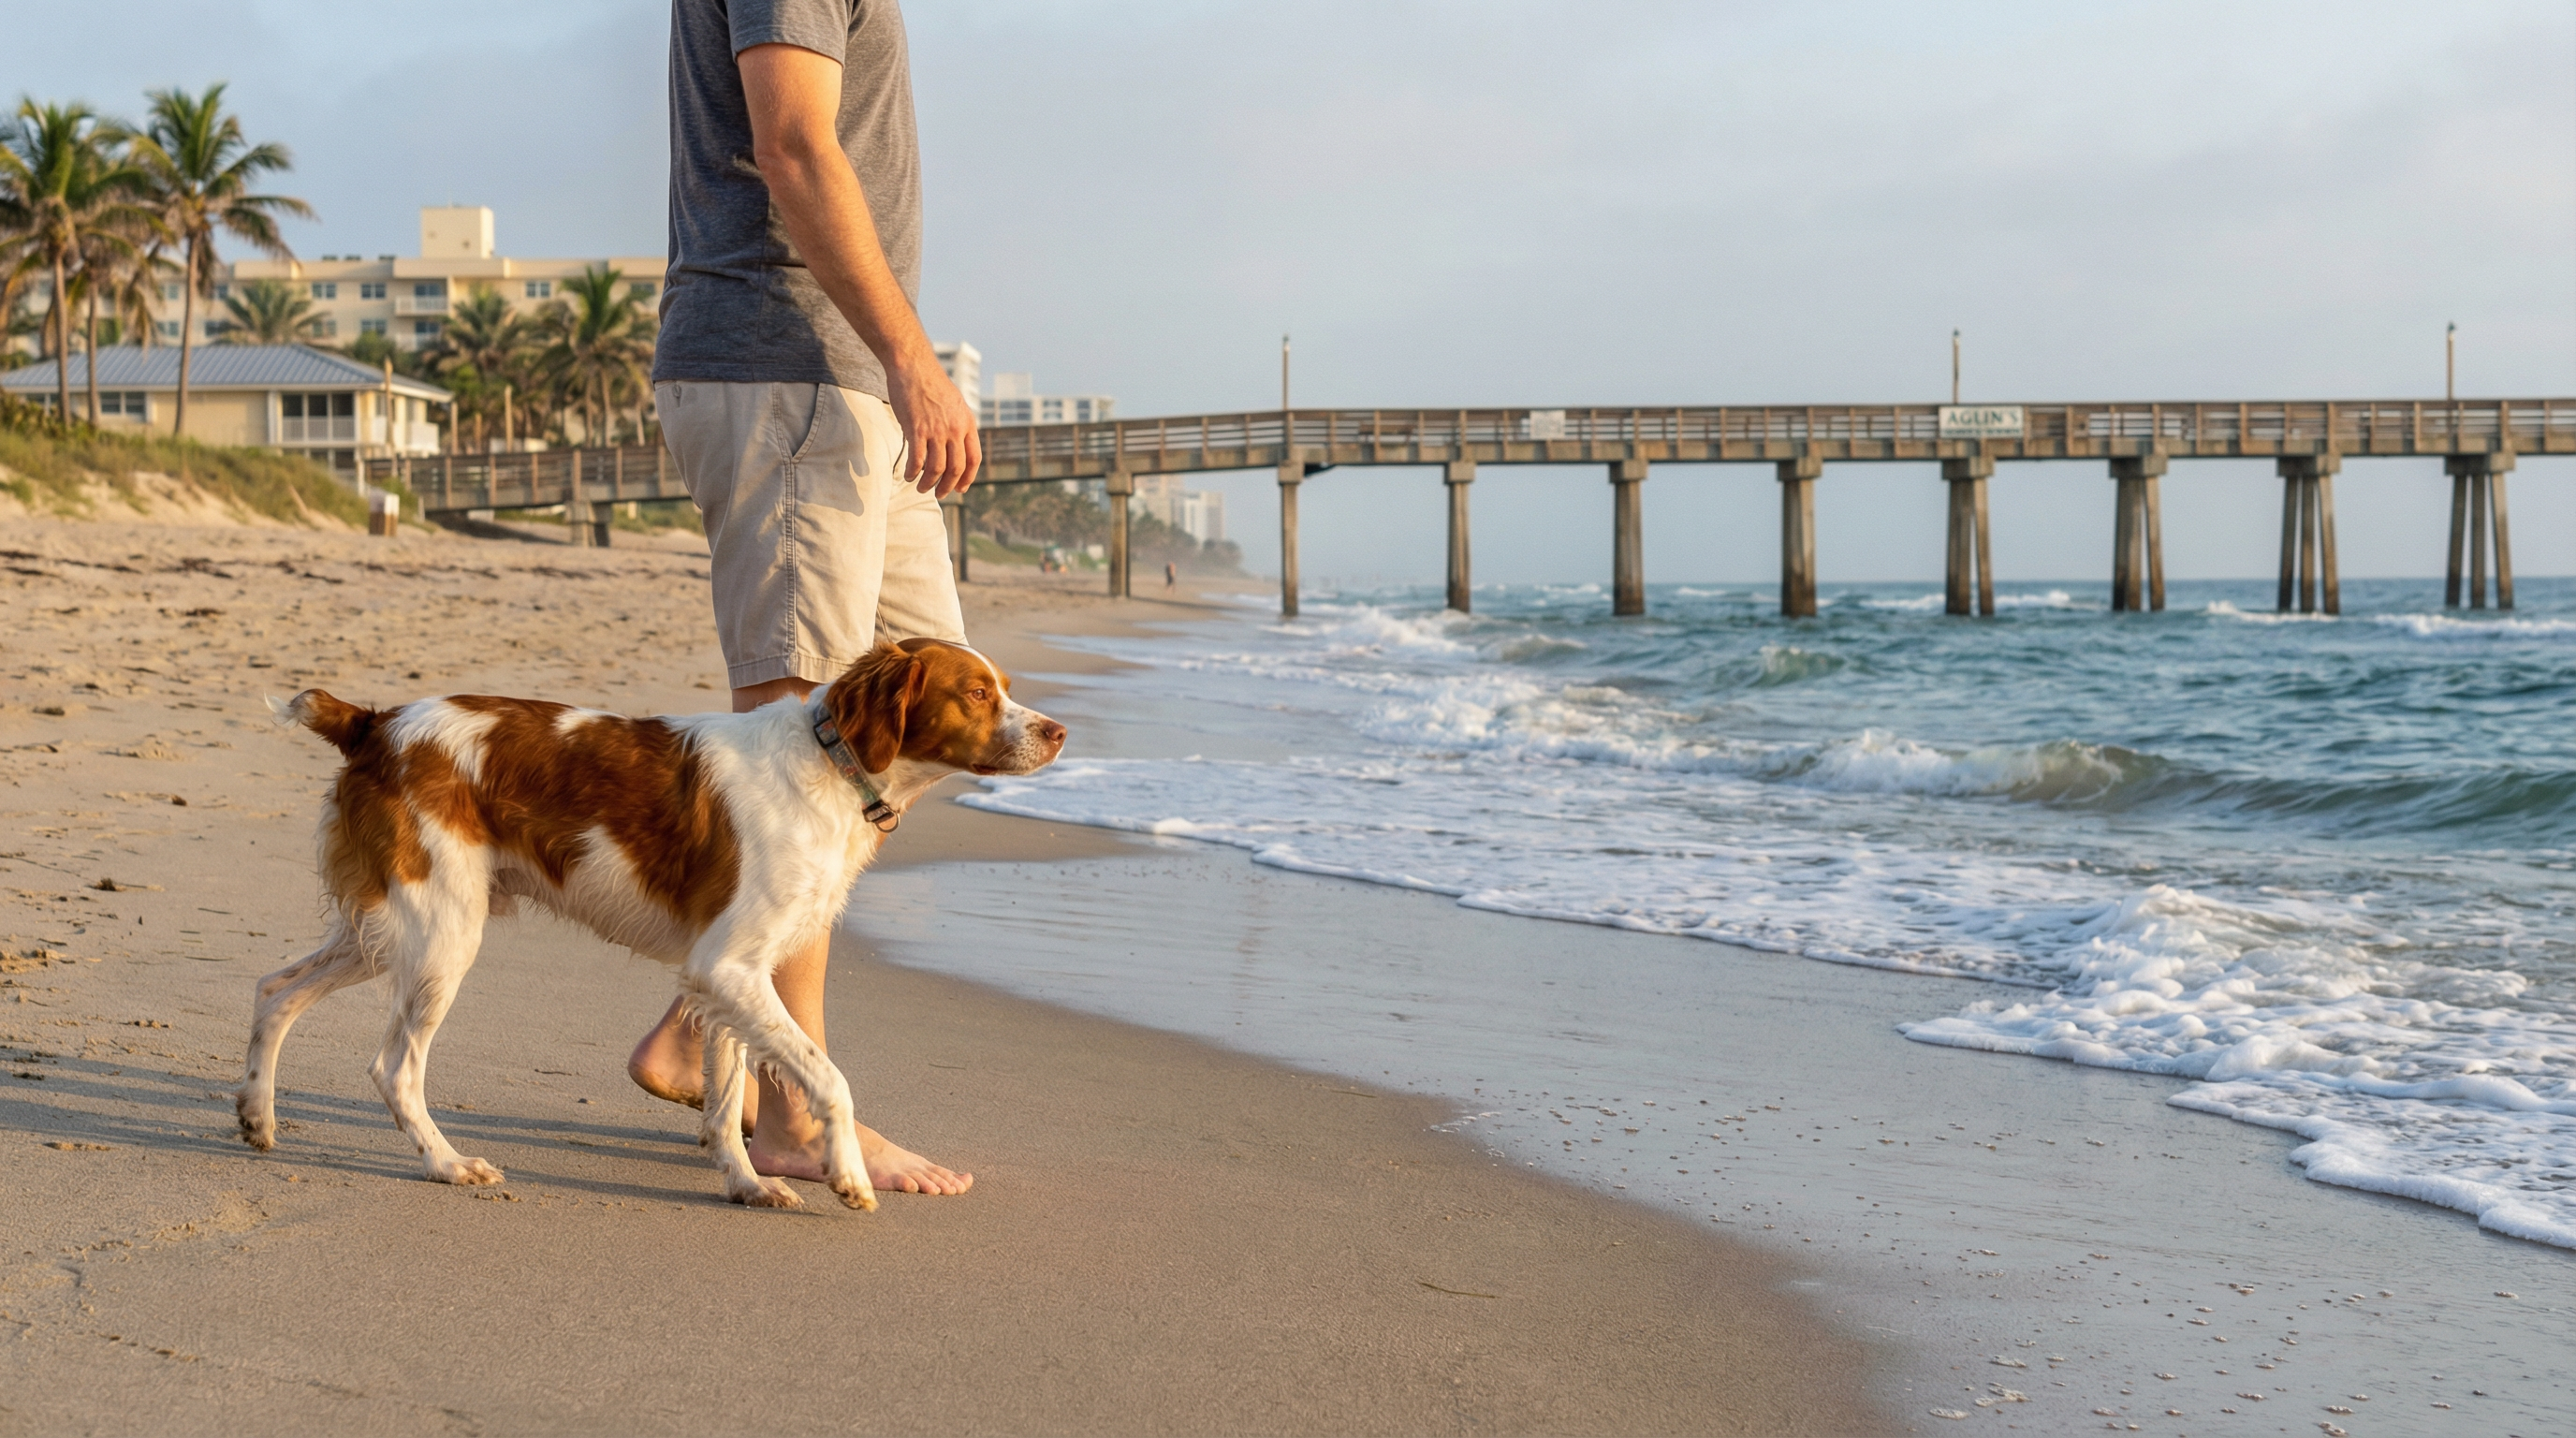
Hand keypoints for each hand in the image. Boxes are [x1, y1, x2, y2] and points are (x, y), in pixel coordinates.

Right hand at [888, 355, 981, 498]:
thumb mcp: (955, 403)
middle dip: (947, 486)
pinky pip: (917, 460)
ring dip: (928, 483)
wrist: (913, 365)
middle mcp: (955, 429)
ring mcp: (936, 430)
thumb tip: (956, 442)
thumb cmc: (931, 383)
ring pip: (936, 468)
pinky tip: (908, 476)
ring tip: (921, 488)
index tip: (960, 489)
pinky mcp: (916, 429)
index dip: (968, 478)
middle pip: (956, 468)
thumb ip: (958, 423)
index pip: (974, 459)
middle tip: (939, 494)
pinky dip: (912, 472)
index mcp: (967, 423)